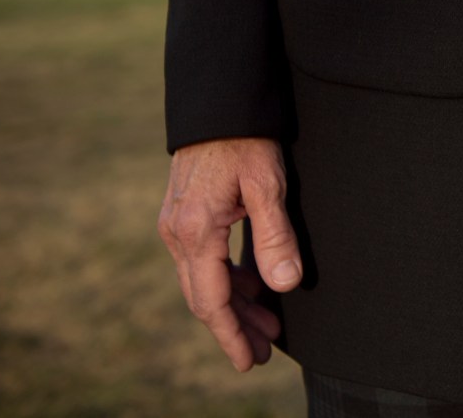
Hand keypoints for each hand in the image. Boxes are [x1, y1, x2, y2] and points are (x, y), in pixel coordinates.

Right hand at [157, 137, 302, 370]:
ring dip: (235, 304)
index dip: (231, 335)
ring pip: (203, 280)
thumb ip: (274, 236)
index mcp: (195, 232)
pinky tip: (254, 284)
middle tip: (265, 351)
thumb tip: (285, 284)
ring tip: (269, 324)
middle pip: (205, 297)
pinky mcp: (184, 214)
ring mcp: (177, 224)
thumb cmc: (246, 139)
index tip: (250, 361)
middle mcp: (177, 233)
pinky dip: (228, 277)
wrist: (218, 102)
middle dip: (235, 327)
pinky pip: (203, 259)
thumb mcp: (267, 185)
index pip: (212, 300)